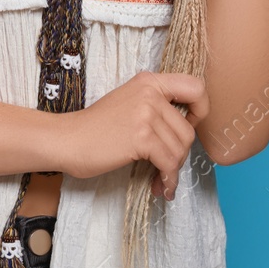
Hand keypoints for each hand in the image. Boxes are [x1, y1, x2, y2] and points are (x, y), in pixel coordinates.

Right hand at [54, 71, 208, 198]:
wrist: (68, 140)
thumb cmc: (97, 128)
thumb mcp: (130, 103)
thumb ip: (157, 107)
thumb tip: (189, 133)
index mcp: (149, 81)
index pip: (196, 88)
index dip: (200, 111)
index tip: (188, 128)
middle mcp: (150, 92)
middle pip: (188, 130)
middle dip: (179, 154)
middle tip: (164, 167)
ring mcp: (146, 113)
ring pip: (180, 150)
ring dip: (172, 171)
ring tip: (158, 178)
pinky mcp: (141, 136)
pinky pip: (169, 163)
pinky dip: (167, 179)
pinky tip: (159, 186)